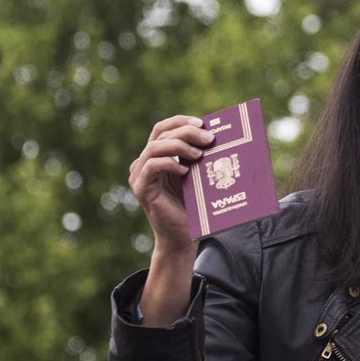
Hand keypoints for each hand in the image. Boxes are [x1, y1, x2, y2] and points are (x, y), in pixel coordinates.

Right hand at [129, 115, 214, 254]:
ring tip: (199, 154)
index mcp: (157, 156)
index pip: (163, 128)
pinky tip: (186, 171)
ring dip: (179, 146)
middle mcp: (144, 162)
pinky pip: (151, 167)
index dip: (181, 121)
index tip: (203, 122)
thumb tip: (220, 138)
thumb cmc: (193, 208)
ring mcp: (139, 175)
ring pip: (155, 147)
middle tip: (209, 138)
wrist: (182, 239)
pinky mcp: (141, 189)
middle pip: (161, 134)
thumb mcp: (198, 177)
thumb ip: (200, 158)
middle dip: (186, 132)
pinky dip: (169, 164)